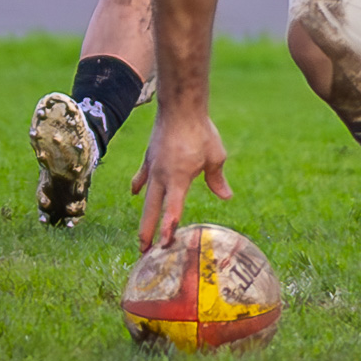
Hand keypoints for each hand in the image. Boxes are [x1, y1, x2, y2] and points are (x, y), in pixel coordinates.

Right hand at [133, 110, 232, 250]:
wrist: (180, 107)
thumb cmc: (200, 131)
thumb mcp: (215, 155)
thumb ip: (217, 178)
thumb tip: (226, 196)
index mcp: (179, 178)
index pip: (172, 208)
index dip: (168, 227)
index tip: (164, 244)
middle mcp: (162, 176)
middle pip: (152, 209)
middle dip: (148, 232)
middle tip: (144, 254)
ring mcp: (153, 167)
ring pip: (146, 198)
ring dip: (144, 217)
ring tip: (141, 236)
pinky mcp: (149, 158)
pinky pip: (142, 177)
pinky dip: (138, 185)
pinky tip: (135, 194)